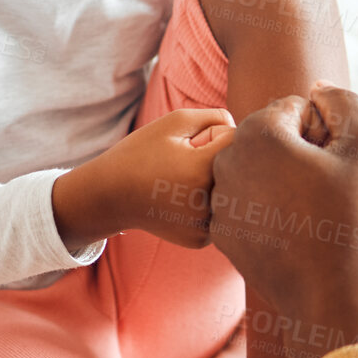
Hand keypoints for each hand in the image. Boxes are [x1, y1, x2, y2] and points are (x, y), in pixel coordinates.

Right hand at [53, 108, 235, 249]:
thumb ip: (217, 117)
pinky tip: (181, 201)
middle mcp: (209, 203)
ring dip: (214, 184)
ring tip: (181, 182)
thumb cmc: (141, 152)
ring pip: (230, 194)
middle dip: (218, 161)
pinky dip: (207, 204)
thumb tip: (248, 134)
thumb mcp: (175, 121)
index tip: (190, 143)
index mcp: (204, 169)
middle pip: (237, 169)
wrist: (109, 196)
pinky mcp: (201, 240)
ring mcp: (206, 226)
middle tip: (184, 164)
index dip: (213, 136)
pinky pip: (219, 214)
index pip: (237, 140)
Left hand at [207, 82, 357, 351]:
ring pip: (261, 172)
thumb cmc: (352, 218)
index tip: (337, 165)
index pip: (296, 109)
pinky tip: (295, 233)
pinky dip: (271, 212)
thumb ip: (343, 102)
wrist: (329, 295)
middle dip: (300, 155)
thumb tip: (316, 89)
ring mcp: (220, 200)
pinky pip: (251, 205)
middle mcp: (227, 160)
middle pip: (273, 139)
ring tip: (313, 212)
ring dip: (285, 182)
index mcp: (258, 132)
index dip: (325, 133)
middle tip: (328, 190)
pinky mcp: (223, 233)